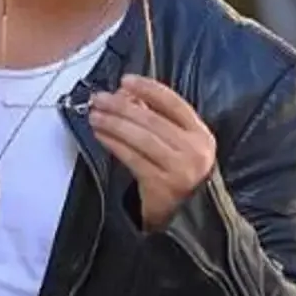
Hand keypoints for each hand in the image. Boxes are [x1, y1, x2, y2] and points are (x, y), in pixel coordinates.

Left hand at [88, 74, 216, 230]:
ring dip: (113, 123)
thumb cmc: (179, 172)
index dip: (148, 89)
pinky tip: (101, 135)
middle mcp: (194, 151)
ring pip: (140, 138)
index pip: (174, 103)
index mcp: (201, 134)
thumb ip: (157, 118)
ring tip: (95, 115)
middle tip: (99, 98)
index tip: (126, 80)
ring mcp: (179, 169)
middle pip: (153, 120)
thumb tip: (125, 94)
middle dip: (122, 106)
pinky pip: (132, 158)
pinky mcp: (161, 185)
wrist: (187, 214)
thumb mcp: (178, 143)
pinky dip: (113, 143)